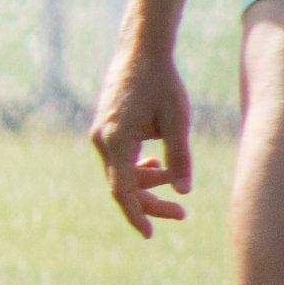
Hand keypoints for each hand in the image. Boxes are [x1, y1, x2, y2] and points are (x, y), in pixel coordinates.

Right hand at [87, 43, 192, 239]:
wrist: (141, 50)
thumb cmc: (162, 83)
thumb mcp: (178, 121)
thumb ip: (180, 158)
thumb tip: (183, 192)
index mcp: (116, 141)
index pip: (122, 191)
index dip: (137, 215)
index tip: (150, 234)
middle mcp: (102, 140)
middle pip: (122, 186)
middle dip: (151, 202)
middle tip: (182, 213)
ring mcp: (100, 134)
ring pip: (120, 172)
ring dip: (146, 183)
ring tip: (173, 180)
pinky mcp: (105, 127)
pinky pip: (118, 158)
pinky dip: (137, 167)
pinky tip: (156, 165)